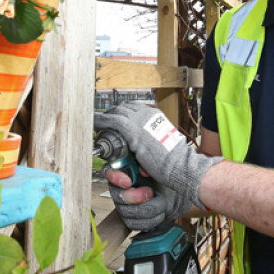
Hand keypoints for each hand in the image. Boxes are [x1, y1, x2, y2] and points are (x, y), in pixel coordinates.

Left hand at [94, 104, 222, 208]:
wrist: (179, 165)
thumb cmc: (173, 159)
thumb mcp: (162, 142)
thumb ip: (150, 138)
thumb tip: (139, 145)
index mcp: (155, 115)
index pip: (133, 108)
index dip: (121, 113)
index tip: (114, 117)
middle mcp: (147, 114)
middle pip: (123, 108)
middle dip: (112, 113)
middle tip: (102, 119)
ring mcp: (140, 120)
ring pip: (116, 112)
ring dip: (105, 117)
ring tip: (96, 122)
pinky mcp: (133, 130)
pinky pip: (112, 121)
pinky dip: (102, 120)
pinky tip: (95, 123)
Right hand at [104, 168, 191, 230]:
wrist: (175, 194)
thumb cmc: (164, 177)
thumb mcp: (157, 164)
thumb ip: (147, 163)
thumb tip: (142, 170)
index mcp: (124, 171)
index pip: (109, 171)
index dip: (115, 177)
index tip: (128, 182)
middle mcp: (120, 189)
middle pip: (118, 196)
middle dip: (136, 197)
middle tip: (150, 192)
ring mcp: (124, 206)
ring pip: (128, 213)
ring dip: (149, 208)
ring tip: (161, 201)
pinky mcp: (131, 220)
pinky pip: (135, 224)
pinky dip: (152, 219)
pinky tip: (159, 212)